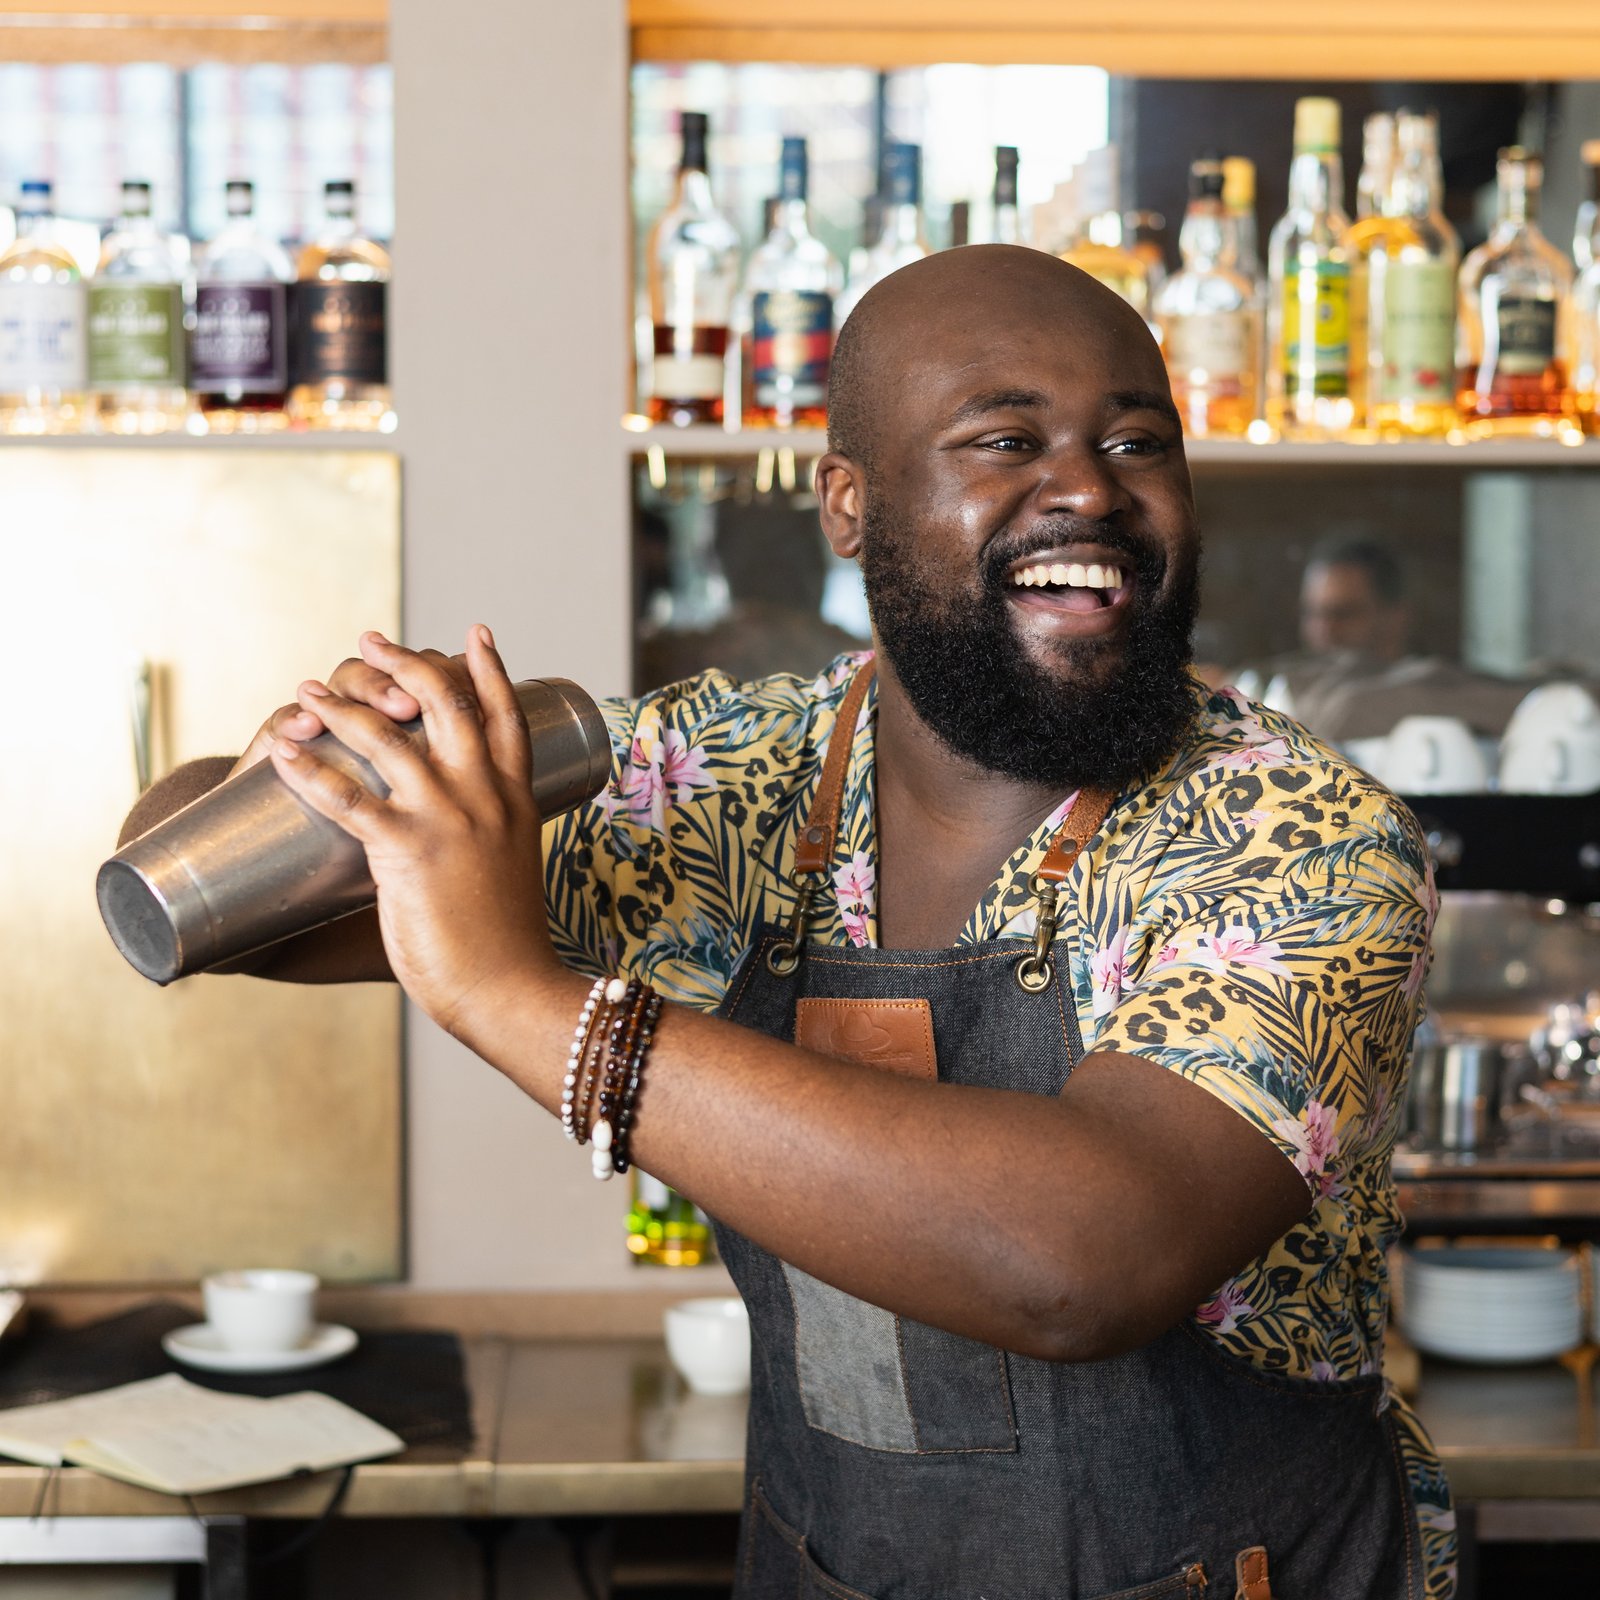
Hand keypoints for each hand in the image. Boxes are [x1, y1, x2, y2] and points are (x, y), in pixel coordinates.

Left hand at [266, 626, 556, 1041]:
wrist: (511, 988)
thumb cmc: (510, 945)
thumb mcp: (514, 872)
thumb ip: (491, 846)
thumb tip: (468, 851)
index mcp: (517, 800)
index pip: (506, 716)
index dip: (489, 669)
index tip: (474, 634)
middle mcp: (485, 796)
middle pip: (445, 703)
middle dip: (402, 663)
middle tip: (370, 641)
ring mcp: (448, 818)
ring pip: (390, 737)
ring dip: (341, 704)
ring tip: (309, 688)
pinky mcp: (409, 850)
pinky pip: (347, 796)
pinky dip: (308, 768)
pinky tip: (282, 751)